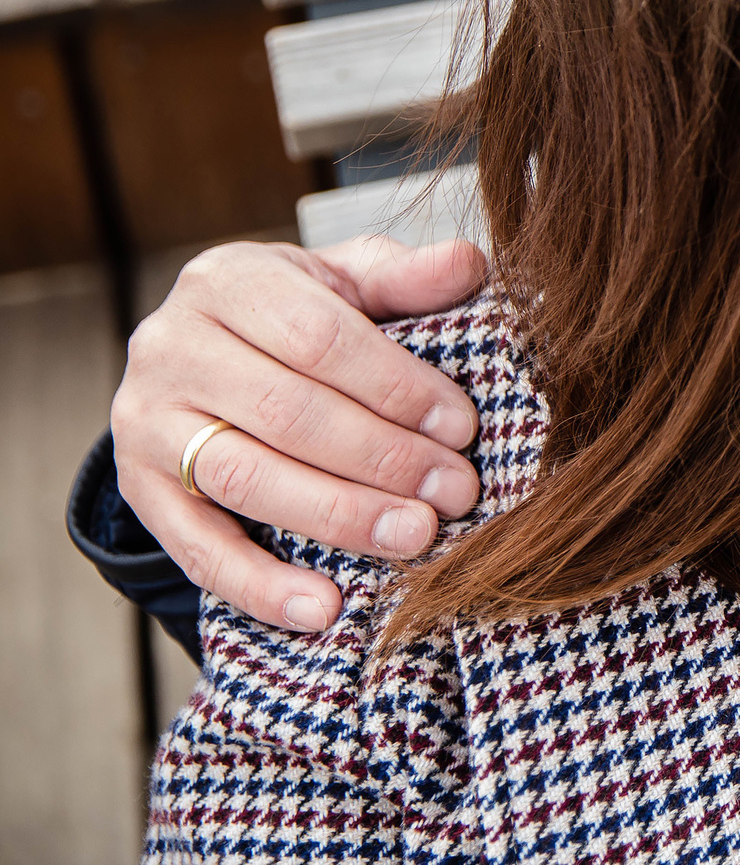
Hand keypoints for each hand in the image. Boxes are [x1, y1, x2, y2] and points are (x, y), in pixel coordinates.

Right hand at [111, 236, 488, 633]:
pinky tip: (324, 607)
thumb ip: (406, 276)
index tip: (462, 426)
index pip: (318, 337)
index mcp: (228, 281)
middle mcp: (171, 348)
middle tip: (455, 492)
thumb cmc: (300, 312)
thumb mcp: (348, 279)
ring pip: (245, 479)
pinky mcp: (139, 491)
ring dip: (338, 516)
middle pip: (285, 412)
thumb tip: (469, 263)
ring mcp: (144, 423)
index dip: (395, 385)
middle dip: (381, 457)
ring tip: (416, 538)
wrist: (208, 351)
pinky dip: (260, 585)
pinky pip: (196, 548)